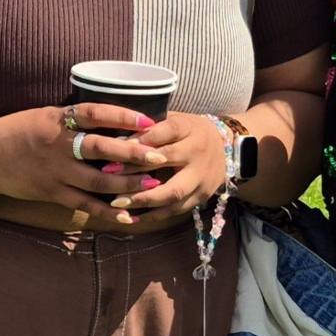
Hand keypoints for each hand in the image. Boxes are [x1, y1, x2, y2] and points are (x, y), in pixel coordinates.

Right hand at [0, 102, 173, 220]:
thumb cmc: (17, 131)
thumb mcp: (45, 116)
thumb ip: (74, 119)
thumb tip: (113, 119)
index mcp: (57, 120)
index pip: (95, 114)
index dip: (123, 117)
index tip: (149, 122)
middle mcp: (58, 145)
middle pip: (101, 148)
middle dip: (133, 154)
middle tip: (160, 157)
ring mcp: (54, 171)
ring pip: (96, 181)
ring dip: (127, 185)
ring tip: (152, 186)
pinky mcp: (51, 192)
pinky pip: (83, 204)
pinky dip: (106, 211)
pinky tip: (127, 216)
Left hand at [106, 111, 229, 218]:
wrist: (228, 148)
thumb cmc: (190, 131)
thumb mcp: (175, 119)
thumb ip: (151, 125)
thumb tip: (116, 135)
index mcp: (190, 128)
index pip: (165, 131)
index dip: (140, 138)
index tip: (115, 145)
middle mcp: (198, 152)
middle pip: (168, 161)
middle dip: (136, 168)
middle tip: (108, 174)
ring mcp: (202, 177)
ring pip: (173, 191)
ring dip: (144, 199)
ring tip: (117, 203)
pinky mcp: (202, 196)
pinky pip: (177, 209)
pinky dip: (154, 214)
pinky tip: (132, 216)